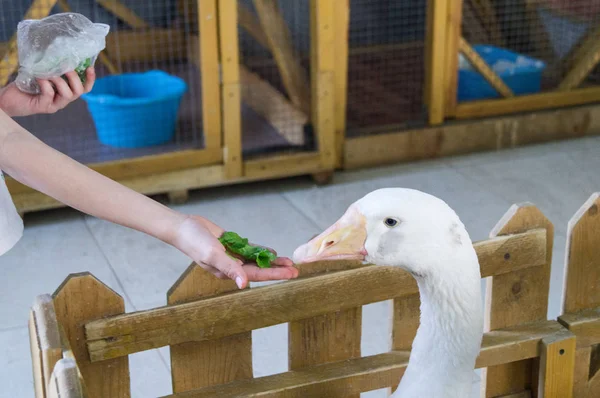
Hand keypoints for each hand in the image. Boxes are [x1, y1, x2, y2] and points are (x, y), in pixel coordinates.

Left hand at [0, 68, 95, 116]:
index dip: (90, 79)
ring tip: (49, 73)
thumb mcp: (42, 74)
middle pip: (79, 91)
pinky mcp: (44, 107)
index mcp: (65, 92)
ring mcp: (55, 105)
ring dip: (59, 81)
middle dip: (75, 78)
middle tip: (66, 68)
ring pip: (68, 95)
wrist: (8, 99)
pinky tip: (38, 78)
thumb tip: (59, 53)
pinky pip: (49, 94)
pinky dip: (45, 84)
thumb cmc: (25, 85)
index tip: (89, 67)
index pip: (84, 88)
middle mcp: (63, 100)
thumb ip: (51, 68)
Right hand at [172, 215, 297, 288]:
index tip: (291, 273)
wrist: (183, 227)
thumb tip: (243, 285)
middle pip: (259, 269)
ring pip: (256, 260)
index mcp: (228, 272)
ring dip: (271, 261)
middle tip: (296, 270)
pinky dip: (260, 251)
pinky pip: (249, 250)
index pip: (256, 275)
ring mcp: (231, 256)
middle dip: (277, 270)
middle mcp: (232, 266)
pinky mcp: (230, 245)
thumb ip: (230, 269)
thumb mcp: (213, 255)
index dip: (275, 274)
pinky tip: (272, 253)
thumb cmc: (195, 242)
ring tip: (288, 262)